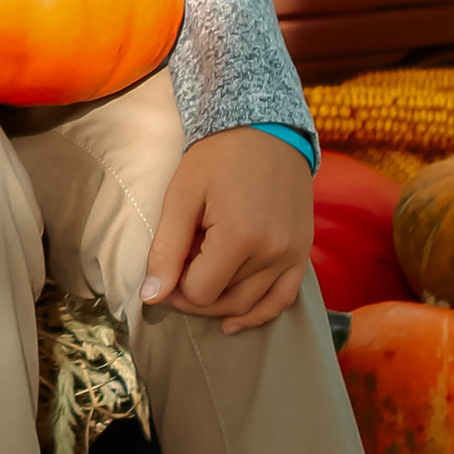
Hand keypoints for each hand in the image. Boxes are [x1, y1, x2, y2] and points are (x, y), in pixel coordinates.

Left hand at [138, 127, 310, 334]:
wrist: (266, 130)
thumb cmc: (218, 158)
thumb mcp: (182, 196)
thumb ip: (166, 249)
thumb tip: (151, 297)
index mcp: (240, 237)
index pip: (200, 291)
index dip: (175, 288)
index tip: (164, 269)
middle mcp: (273, 252)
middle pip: (225, 301)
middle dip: (194, 297)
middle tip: (175, 278)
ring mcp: (293, 254)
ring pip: (251, 304)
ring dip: (220, 305)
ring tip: (198, 289)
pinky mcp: (302, 252)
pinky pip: (283, 299)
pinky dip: (259, 314)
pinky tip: (234, 322)